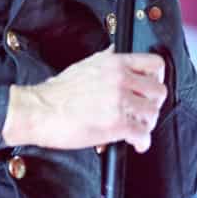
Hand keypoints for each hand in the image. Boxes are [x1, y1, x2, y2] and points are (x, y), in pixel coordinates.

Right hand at [3, 49, 166, 154]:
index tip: (152, 90)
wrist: (38, 110)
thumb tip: (115, 53)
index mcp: (114, 63)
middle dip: (153, 105)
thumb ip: (106, 60)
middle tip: (143, 113)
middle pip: (158, 91)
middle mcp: (120, 79)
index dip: (158, 79)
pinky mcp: (116, 123)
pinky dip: (142, 142)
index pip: (155, 64)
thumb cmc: (56, 93)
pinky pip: (142, 134)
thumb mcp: (85, 65)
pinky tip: (135, 144)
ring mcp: (119, 101)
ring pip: (152, 114)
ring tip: (135, 129)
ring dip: (146, 125)